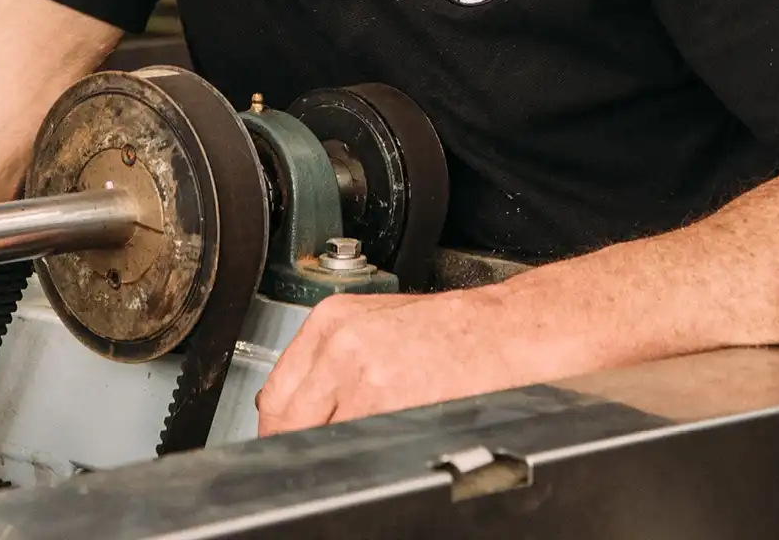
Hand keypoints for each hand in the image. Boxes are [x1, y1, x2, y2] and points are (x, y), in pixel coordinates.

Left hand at [256, 287, 586, 436]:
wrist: (502, 331)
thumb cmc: (449, 330)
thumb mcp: (374, 323)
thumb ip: (331, 358)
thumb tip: (299, 406)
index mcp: (331, 321)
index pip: (276, 393)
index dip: (276, 429)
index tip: (282, 443)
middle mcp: (340, 345)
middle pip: (287, 419)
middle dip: (296, 445)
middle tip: (310, 458)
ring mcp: (363, 377)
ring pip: (317, 438)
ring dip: (329, 452)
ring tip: (350, 451)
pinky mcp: (391, 406)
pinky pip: (356, 449)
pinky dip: (360, 458)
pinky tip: (376, 452)